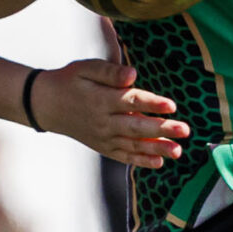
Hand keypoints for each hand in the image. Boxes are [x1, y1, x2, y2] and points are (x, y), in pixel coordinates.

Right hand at [31, 60, 185, 167]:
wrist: (46, 105)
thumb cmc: (70, 81)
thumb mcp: (85, 68)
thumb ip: (109, 72)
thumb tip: (132, 74)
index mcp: (100, 99)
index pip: (131, 101)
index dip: (152, 103)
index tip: (172, 105)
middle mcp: (103, 122)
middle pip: (136, 126)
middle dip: (162, 130)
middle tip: (185, 130)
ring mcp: (103, 138)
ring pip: (133, 145)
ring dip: (157, 149)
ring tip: (178, 152)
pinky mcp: (103, 147)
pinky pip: (124, 156)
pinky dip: (141, 161)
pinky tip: (159, 162)